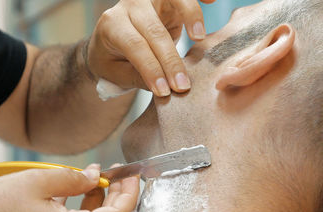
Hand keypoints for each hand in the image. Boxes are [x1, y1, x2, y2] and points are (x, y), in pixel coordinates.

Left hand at [88, 0, 215, 96]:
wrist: (111, 38)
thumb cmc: (112, 59)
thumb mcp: (116, 73)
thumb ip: (138, 78)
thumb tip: (165, 89)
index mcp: (113, 25)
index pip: (135, 46)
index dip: (151, 69)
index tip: (165, 91)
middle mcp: (130, 6)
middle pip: (154, 30)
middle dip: (171, 60)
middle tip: (183, 85)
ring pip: (172, 0)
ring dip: (190, 16)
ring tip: (199, 38)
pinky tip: (211, 0)